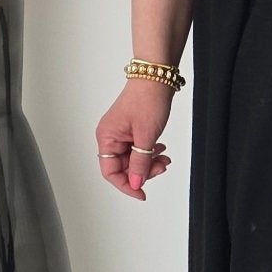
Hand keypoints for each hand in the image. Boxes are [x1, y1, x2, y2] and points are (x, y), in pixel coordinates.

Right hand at [96, 80, 173, 199]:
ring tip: (164, 159)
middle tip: (161, 168)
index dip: (127, 185)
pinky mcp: (132, 128)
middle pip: (122, 166)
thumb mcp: (146, 137)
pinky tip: (160, 149)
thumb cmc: (148, 100)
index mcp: (107, 137)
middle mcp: (110, 136)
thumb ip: (140, 162)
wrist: (157, 77)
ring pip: (132, 158)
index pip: (110, 171)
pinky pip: (138, 148)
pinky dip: (150, 152)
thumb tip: (137, 183)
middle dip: (142, 171)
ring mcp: (121, 132)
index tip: (142, 193)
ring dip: (149, 162)